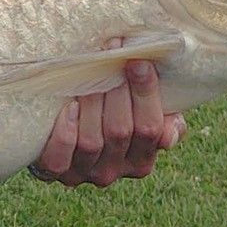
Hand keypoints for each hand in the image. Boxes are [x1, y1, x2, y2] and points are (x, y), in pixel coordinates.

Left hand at [29, 38, 183, 186]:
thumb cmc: (107, 114)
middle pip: (120, 131)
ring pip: (91, 141)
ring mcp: (83, 173)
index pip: (151, 129)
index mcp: (141, 160)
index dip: (146, 95)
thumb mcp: (139, 115)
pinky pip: (60, 158)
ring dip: (92, 103)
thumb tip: (172, 129)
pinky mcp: (54, 172)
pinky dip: (65, 133)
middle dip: (118, 89)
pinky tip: (69, 107)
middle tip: (111, 54)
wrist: (55, 131)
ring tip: (90, 72)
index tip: (138, 61)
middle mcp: (114, 171)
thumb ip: (163, 120)